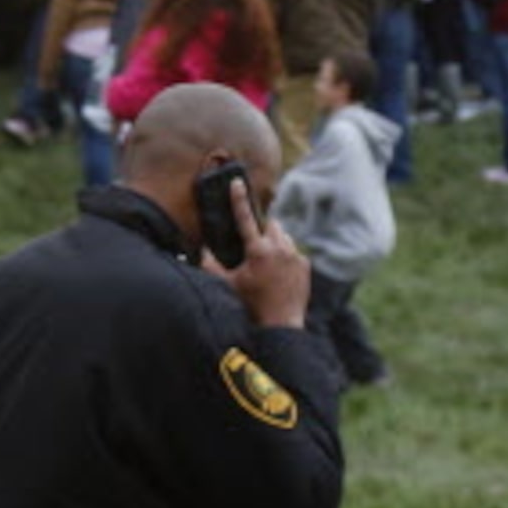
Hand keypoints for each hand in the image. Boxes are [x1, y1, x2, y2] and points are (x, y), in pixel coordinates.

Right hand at [214, 181, 310, 329]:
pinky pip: (293, 252)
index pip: (245, 218)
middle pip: (269, 224)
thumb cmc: (250, 306)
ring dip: (274, 241)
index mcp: (257, 250)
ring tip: (266, 261)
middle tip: (253, 244)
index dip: (239, 198)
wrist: (280, 326)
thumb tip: (202, 250)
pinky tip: (278, 273)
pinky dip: (285, 257)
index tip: (237, 182)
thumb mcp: (227, 286)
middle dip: (261, 228)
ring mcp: (295, 256)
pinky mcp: (305, 265)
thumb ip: (211, 265)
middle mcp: (279, 248)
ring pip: (283, 236)